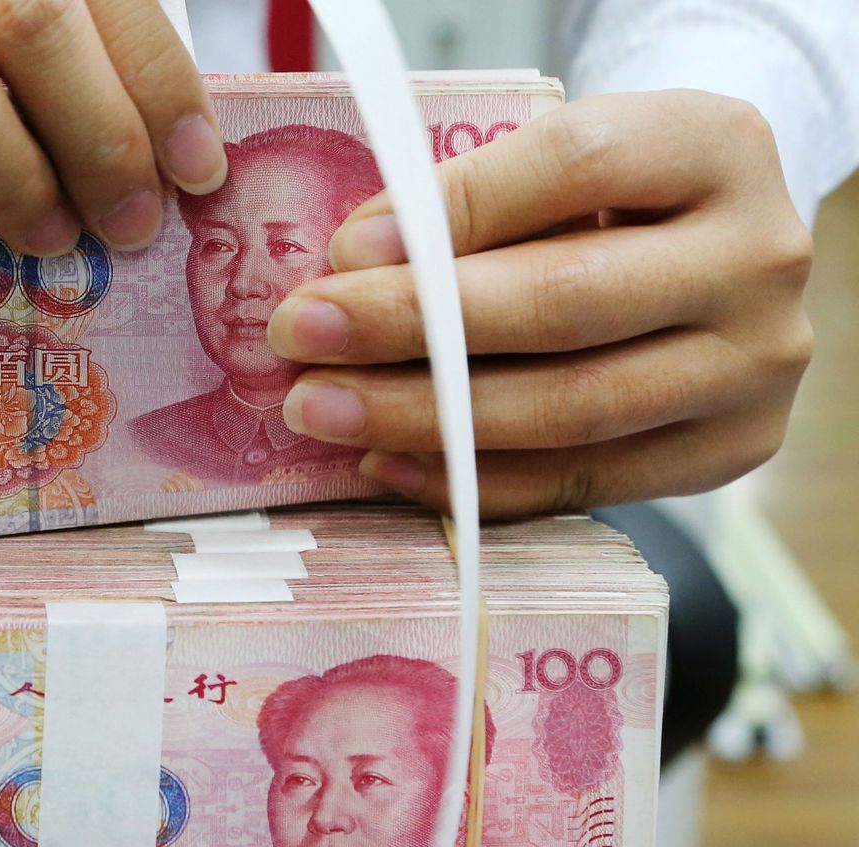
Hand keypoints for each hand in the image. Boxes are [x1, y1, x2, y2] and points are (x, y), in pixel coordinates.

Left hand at [266, 90, 814, 516]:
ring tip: (322, 409)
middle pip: (567, 302)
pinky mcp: (730, 450)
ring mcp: (754, 365)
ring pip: (572, 408)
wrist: (709, 258)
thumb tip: (353, 265)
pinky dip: (469, 479)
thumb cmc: (607, 202)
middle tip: (303, 338)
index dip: (452, 212)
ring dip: (424, 417)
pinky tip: (383, 462)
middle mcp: (758, 258)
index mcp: (716, 148)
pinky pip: (580, 482)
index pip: (574, 166)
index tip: (344, 250)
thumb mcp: (558, 163)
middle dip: (413, 327)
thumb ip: (473, 201)